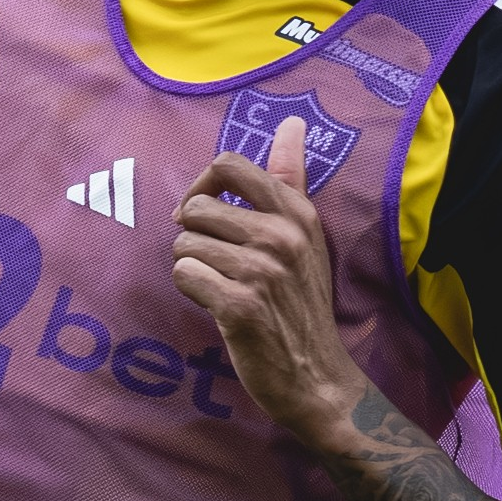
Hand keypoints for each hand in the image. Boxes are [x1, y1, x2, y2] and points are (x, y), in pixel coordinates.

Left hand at [167, 115, 359, 444]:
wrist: (317, 378)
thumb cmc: (302, 304)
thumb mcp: (306, 236)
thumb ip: (290, 179)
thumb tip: (291, 122)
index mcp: (297, 213)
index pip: (230, 165)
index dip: (202, 186)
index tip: (204, 213)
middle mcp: (282, 235)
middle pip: (196, 208)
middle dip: (195, 238)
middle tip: (218, 266)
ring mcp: (262, 270)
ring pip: (185, 244)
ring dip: (193, 269)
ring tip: (222, 289)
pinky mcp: (239, 305)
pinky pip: (184, 275)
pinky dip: (192, 292)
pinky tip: (217, 308)